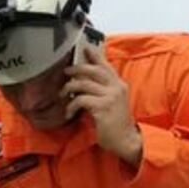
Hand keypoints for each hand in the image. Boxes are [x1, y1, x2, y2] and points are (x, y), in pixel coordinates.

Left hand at [63, 42, 142, 165]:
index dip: (95, 55)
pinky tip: (69, 112)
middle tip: (65, 72)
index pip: (105, 65)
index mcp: (118, 84)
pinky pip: (81, 99)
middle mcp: (116, 87)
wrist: (125, 140)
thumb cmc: (115, 123)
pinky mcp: (103, 107)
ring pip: (84, 84)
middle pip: (93, 70)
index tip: (84, 47)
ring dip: (69, 88)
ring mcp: (111, 96)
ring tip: (62, 95)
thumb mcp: (111, 102)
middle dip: (77, 69)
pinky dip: (71, 105)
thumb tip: (82, 81)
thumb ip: (101, 90)